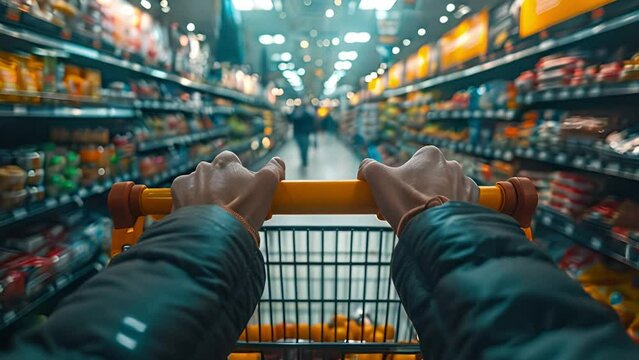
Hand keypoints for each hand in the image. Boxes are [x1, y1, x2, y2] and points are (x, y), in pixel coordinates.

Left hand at [171, 151, 284, 243]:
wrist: (214, 234)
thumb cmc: (243, 209)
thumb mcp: (267, 187)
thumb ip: (274, 170)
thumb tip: (278, 162)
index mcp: (226, 162)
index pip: (232, 161)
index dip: (238, 175)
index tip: (243, 190)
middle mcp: (204, 167)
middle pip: (214, 175)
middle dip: (220, 187)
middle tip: (229, 206)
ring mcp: (187, 182)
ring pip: (197, 186)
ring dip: (203, 196)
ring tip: (213, 216)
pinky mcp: (175, 197)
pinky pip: (182, 198)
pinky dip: (189, 206)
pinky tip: (199, 219)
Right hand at [357, 146, 478, 233]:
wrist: (432, 231)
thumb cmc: (404, 201)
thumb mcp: (377, 178)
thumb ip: (368, 167)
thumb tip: (363, 170)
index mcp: (431, 154)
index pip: (412, 163)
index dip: (400, 179)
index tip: (393, 195)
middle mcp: (451, 164)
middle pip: (428, 177)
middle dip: (416, 191)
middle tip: (403, 208)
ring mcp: (465, 182)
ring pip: (444, 188)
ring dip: (433, 198)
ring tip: (420, 217)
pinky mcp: (473, 200)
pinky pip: (460, 200)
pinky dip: (449, 207)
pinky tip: (438, 218)